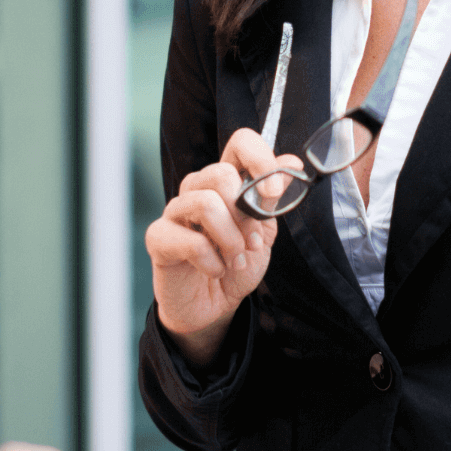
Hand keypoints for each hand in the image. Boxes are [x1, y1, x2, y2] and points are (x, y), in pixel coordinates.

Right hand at [144, 127, 299, 368]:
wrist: (214, 307)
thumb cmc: (235, 265)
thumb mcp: (264, 232)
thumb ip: (272, 198)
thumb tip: (291, 162)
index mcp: (225, 182)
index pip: (240, 143)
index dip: (260, 159)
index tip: (273, 190)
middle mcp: (197, 189)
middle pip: (220, 174)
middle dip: (245, 215)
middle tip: (252, 243)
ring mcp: (174, 211)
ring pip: (205, 203)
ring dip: (230, 240)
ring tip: (236, 260)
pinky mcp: (159, 238)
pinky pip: (190, 241)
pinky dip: (213, 262)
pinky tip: (216, 270)